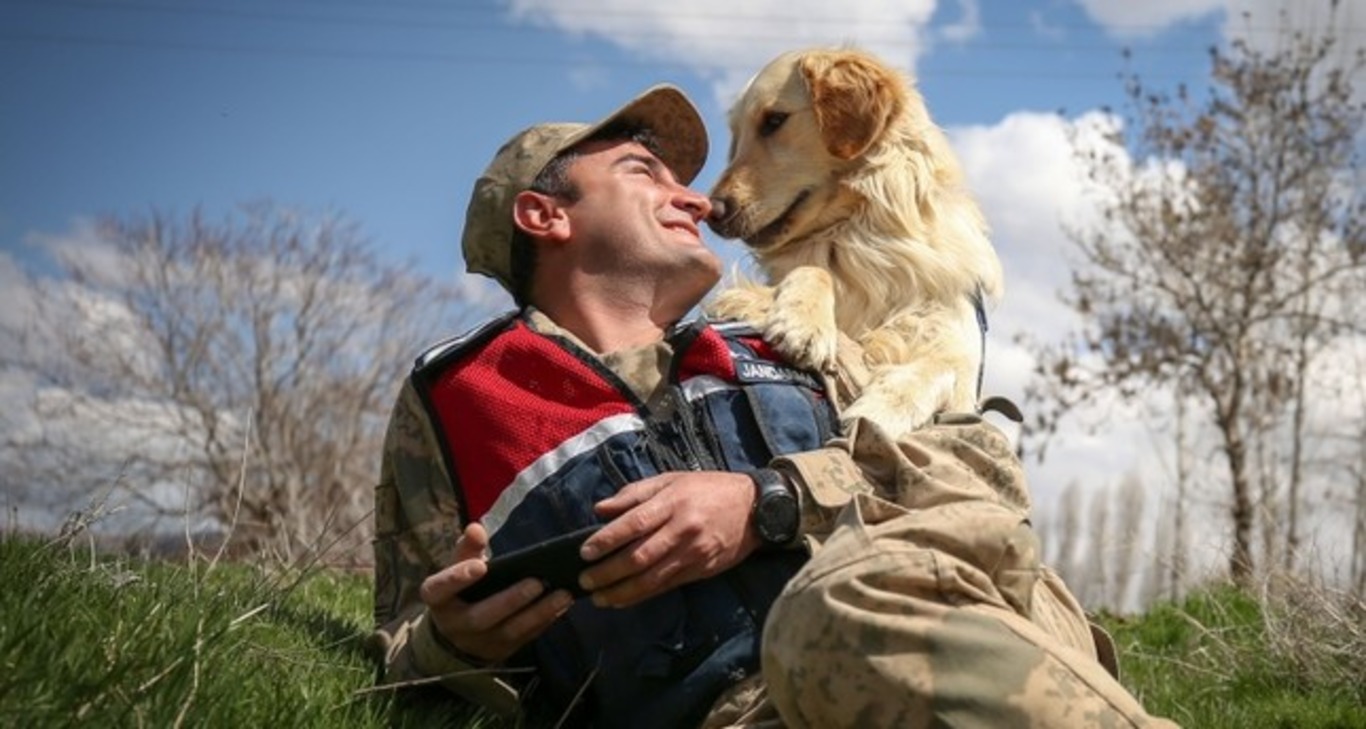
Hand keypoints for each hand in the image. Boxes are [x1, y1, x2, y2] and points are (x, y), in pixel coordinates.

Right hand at [419, 522, 574, 662]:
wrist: (459, 632)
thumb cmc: (461, 590)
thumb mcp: (458, 567)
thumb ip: (468, 548)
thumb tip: (476, 528)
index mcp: (438, 599)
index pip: (439, 590)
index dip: (457, 578)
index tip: (480, 566)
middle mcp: (455, 625)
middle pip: (481, 617)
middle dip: (510, 600)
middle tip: (536, 582)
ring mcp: (478, 643)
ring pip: (508, 632)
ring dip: (537, 613)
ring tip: (562, 595)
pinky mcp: (500, 652)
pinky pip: (524, 638)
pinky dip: (544, 622)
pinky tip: (561, 607)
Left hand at [578, 471, 760, 607]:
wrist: (755, 508)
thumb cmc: (708, 489)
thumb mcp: (671, 480)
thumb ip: (634, 493)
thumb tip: (600, 510)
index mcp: (673, 502)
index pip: (634, 522)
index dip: (607, 539)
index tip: (585, 551)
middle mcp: (682, 529)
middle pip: (640, 556)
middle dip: (608, 572)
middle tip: (584, 581)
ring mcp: (693, 553)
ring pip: (652, 578)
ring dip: (622, 591)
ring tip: (599, 598)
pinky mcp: (701, 570)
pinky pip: (666, 586)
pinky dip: (642, 595)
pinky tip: (623, 600)